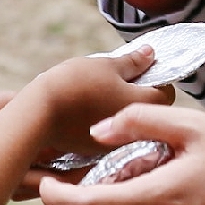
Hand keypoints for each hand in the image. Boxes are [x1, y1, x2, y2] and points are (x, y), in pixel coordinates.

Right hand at [26, 51, 172, 160]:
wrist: (37, 115)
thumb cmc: (74, 85)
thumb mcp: (105, 65)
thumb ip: (132, 62)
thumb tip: (150, 53)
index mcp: (143, 104)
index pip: (166, 93)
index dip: (156, 78)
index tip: (139, 69)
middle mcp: (135, 129)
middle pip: (147, 110)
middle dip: (137, 94)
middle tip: (117, 79)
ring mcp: (115, 143)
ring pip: (127, 124)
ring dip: (119, 108)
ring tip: (98, 93)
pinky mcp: (96, 152)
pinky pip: (109, 135)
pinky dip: (104, 122)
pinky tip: (85, 110)